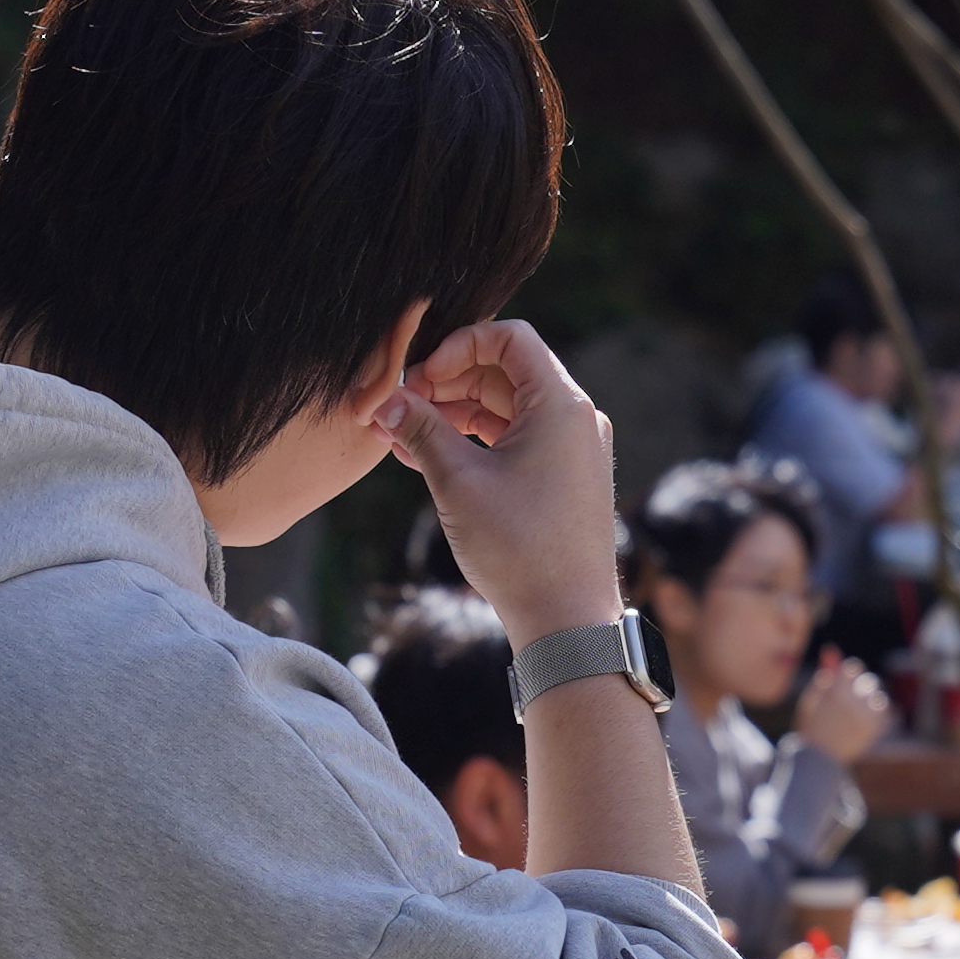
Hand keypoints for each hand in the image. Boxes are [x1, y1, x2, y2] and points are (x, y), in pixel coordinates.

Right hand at [384, 320, 623, 637]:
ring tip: (396, 434)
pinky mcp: (560, 479)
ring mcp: (570, 450)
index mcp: (561, 405)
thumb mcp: (458, 481)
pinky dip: (470, 443)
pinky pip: (511, 443)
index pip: (509, 338)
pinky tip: (420, 455)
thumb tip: (384, 399)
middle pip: (501, 373)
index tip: (419, 377)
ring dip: (449, 416)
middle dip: (444, 384)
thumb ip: (420, 428)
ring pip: (502, 410)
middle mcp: (574, 419)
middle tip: (395, 407)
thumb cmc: (520, 550)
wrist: (567, 620)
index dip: (457, 346)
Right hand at [794, 652, 897, 762]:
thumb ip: (824, 674)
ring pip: (878, 697)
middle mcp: (853, 703)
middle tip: (848, 701)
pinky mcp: (874, 730)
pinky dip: (879, 713)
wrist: (818, 759)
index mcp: (836, 692)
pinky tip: (867, 718)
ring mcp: (866, 717)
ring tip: (856, 712)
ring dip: (869, 701)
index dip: (847, 676)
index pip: (853, 668)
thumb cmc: (811, 725)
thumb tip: (833, 650)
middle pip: (868, 682)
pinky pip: (886, 712)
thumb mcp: (812, 697)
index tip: (841, 686)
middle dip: (859, 688)